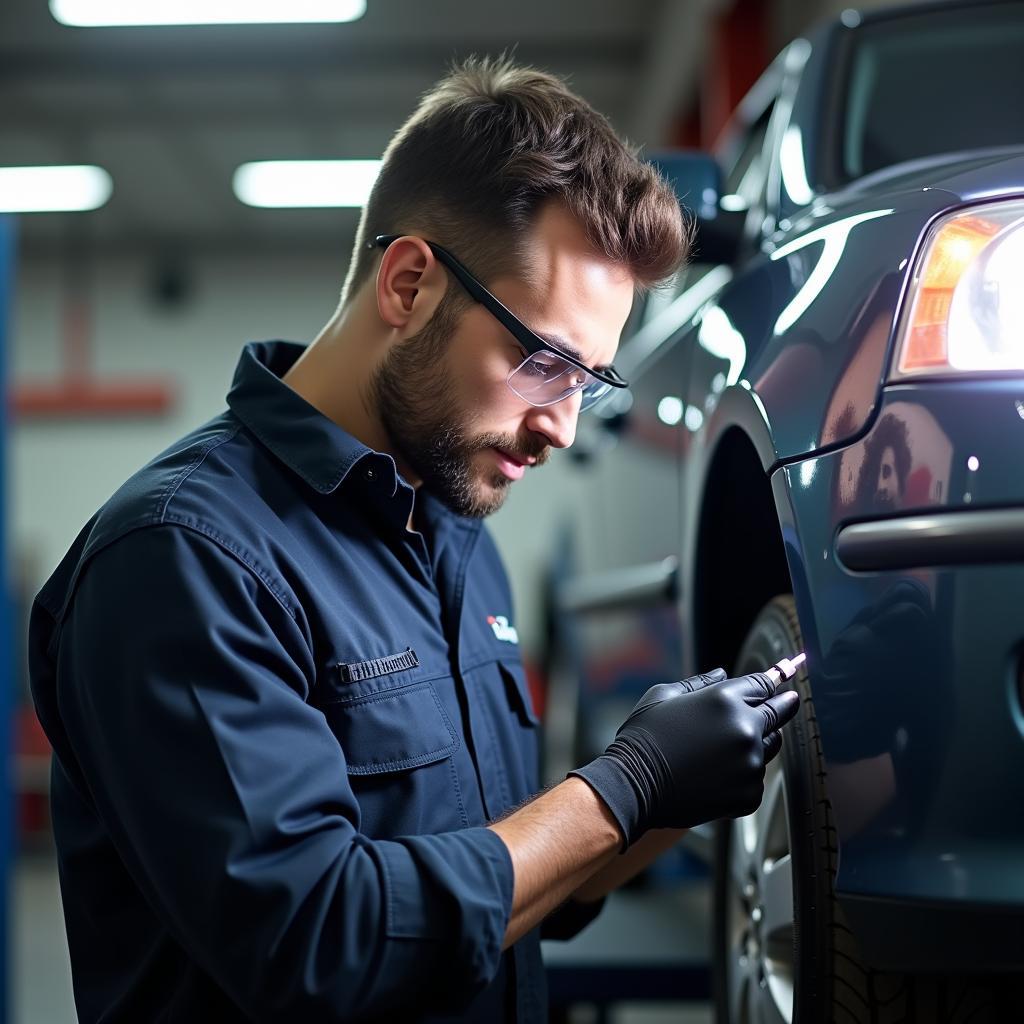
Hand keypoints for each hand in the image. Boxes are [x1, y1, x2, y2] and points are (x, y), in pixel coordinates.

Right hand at [570, 669, 799, 846]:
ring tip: (730, 746)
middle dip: (784, 705)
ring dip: (760, 742)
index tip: (784, 680)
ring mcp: (749, 763)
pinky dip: (744, 774)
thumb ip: (699, 682)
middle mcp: (744, 729)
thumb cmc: (643, 738)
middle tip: (788, 700)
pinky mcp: (748, 793)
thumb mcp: (664, 696)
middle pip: (780, 712)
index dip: (773, 681)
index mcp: (724, 699)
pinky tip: (718, 774)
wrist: (634, 785)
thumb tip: (723, 673)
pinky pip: (756, 778)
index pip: (763, 684)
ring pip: (770, 747)